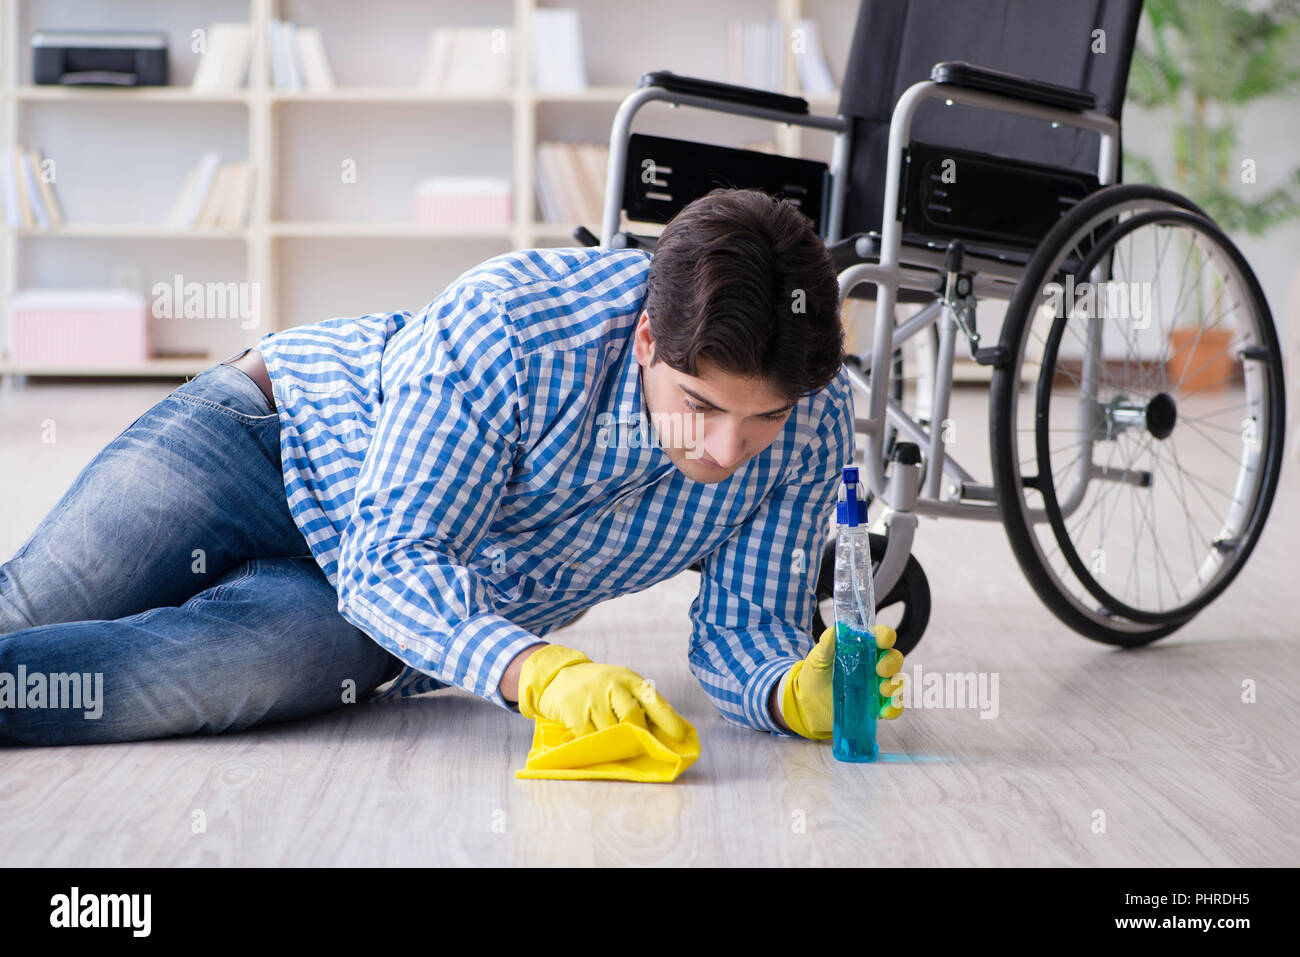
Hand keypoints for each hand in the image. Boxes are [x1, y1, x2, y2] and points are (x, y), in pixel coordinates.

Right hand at [517, 644, 688, 740]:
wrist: (560, 674)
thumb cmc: (600, 686)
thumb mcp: (623, 686)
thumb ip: (642, 704)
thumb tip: (668, 733)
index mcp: (630, 679)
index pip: (654, 700)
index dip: (668, 720)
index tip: (679, 737)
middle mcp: (613, 685)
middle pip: (632, 718)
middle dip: (636, 736)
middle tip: (636, 745)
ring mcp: (592, 696)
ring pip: (610, 731)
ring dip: (613, 742)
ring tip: (611, 741)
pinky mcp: (573, 710)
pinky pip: (589, 737)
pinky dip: (593, 743)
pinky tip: (592, 736)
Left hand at [780, 624, 904, 739]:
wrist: (808, 704)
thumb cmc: (815, 676)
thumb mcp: (817, 659)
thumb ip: (827, 644)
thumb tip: (836, 628)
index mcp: (863, 648)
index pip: (880, 637)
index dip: (885, 636)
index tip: (883, 641)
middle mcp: (874, 665)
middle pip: (894, 659)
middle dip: (892, 663)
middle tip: (880, 670)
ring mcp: (876, 686)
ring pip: (897, 682)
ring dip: (895, 685)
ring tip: (883, 690)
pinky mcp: (876, 706)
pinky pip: (893, 706)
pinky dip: (894, 708)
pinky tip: (884, 711)